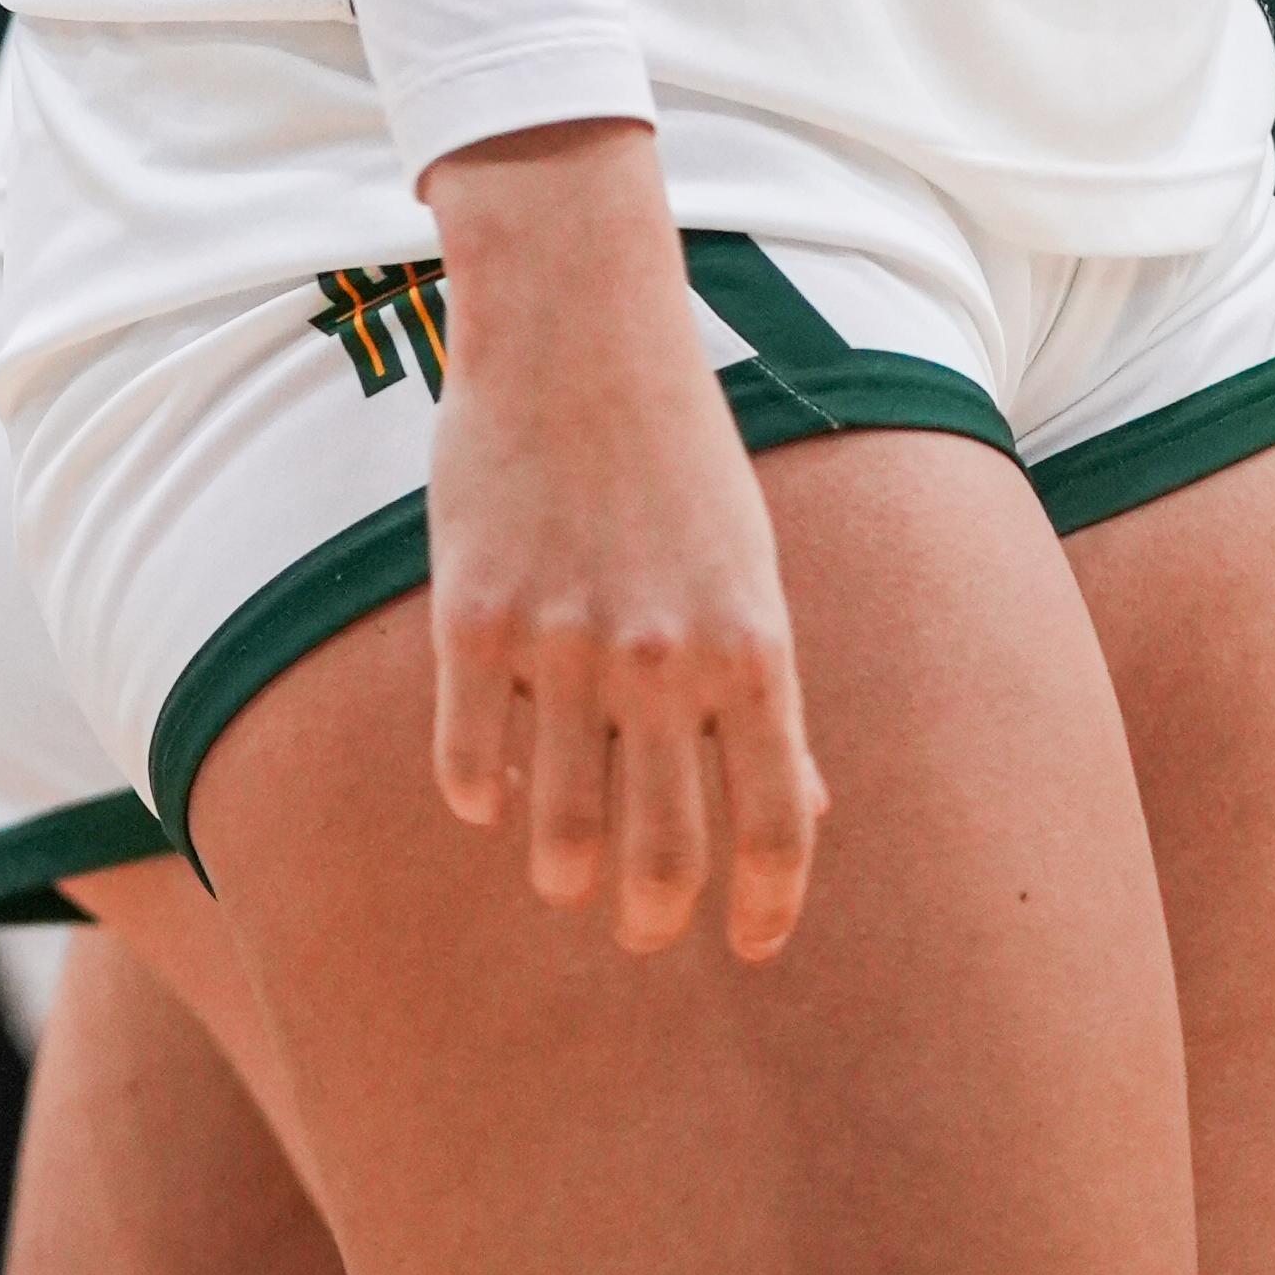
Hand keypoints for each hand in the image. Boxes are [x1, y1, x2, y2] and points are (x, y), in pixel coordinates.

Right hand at [415, 114, 826, 965]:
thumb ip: (763, 692)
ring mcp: (563, 646)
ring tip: (567, 869)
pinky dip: (482, 796)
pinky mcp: (473, 623)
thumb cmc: (679, 452)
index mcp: (752, 644)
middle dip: (657, 918)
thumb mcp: (750, 566)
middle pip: (665, 858)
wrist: (577, 329)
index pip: (778, 824)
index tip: (755, 945)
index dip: (770, 906)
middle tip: (646, 926)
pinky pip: (469, 769)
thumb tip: (805, 811)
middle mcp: (662, 660)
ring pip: (560, 837)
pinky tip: (491, 784)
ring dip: (567, 873)